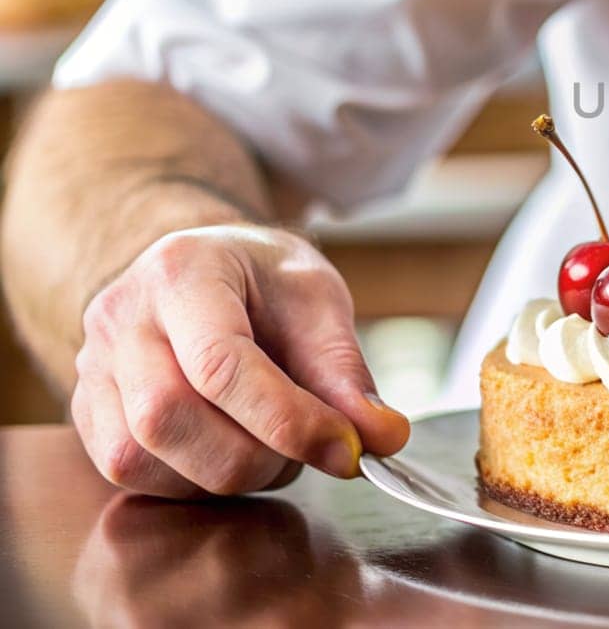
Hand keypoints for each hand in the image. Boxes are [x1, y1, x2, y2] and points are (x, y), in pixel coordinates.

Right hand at [71, 225, 409, 496]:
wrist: (208, 267)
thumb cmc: (263, 279)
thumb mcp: (319, 300)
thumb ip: (345, 371)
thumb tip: (381, 437)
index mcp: (182, 272)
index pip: (219, 364)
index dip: (287, 420)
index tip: (348, 449)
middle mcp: (121, 318)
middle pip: (167, 418)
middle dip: (255, 455)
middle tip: (313, 448)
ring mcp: (92, 367)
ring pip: (139, 457)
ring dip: (224, 475)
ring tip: (275, 448)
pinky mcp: (88, 412)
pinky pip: (129, 472)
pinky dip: (192, 481)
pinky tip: (234, 452)